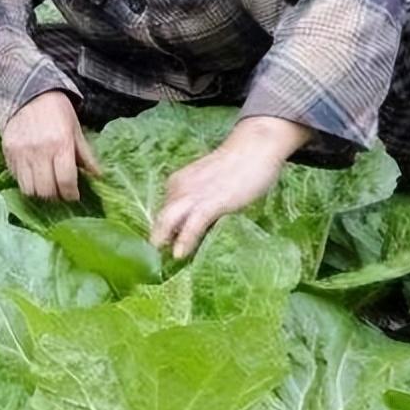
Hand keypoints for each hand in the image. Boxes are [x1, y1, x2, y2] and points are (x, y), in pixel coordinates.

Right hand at [2, 91, 101, 200]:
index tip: (73, 195)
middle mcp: (39, 151)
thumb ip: (86, 155)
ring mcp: (21, 153)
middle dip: (55, 196)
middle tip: (60, 191)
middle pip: (46, 191)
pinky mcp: (8, 152)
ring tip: (46, 185)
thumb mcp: (75, 128)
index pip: (65, 181)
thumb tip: (98, 176)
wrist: (28, 92)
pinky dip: (26, 181)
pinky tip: (34, 173)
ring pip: (29, 189)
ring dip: (39, 192)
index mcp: (60, 144)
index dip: (71, 194)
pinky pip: (16, 178)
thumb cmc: (56, 110)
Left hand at [150, 116, 310, 258]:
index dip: (161, 230)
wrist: (253, 147)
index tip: (161, 247)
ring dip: (164, 241)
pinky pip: (193, 224)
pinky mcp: (212, 202)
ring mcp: (194, 194)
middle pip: (160, 217)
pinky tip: (180, 254)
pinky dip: (185, 240)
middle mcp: (180, 187)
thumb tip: (196, 225)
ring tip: (163, 261)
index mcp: (178, 182)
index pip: (163, 210)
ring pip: (169, 221)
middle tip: (155, 259)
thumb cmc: (236, 166)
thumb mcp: (209, 184)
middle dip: (156, 238)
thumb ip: (200, 200)